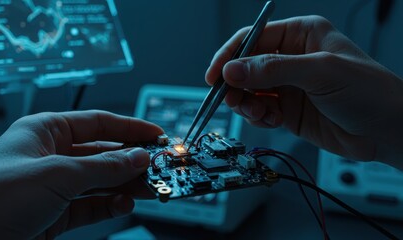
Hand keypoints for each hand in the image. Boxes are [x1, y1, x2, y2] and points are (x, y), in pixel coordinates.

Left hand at [0, 110, 162, 238]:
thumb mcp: (56, 175)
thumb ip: (103, 167)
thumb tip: (138, 157)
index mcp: (45, 132)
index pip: (98, 123)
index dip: (129, 128)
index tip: (155, 134)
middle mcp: (50, 157)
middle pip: (102, 154)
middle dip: (131, 161)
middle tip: (158, 167)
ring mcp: (52, 187)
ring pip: (99, 182)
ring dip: (125, 185)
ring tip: (148, 188)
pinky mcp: (53, 215)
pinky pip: (90, 206)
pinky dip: (109, 206)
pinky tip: (123, 204)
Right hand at [206, 15, 402, 168]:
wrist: (387, 131)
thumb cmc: (369, 91)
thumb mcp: (320, 72)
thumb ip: (273, 69)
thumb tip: (233, 69)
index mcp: (300, 36)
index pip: (253, 39)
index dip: (230, 55)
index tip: (215, 75)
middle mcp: (291, 59)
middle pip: (246, 66)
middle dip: (235, 83)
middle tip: (231, 97)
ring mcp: (288, 86)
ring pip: (249, 90)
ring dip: (245, 102)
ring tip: (255, 110)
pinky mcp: (288, 110)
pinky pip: (260, 110)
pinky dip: (257, 116)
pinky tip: (269, 119)